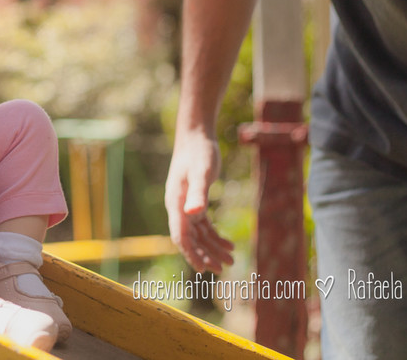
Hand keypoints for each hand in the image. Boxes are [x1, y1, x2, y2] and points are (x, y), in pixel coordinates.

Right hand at [164, 128, 234, 274]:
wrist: (196, 137)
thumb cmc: (198, 153)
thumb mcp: (201, 173)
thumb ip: (198, 194)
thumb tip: (194, 214)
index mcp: (176, 203)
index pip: (180, 236)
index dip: (191, 254)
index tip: (202, 270)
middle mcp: (179, 207)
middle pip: (190, 239)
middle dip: (204, 255)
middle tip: (222, 269)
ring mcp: (186, 205)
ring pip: (199, 234)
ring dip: (212, 248)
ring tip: (231, 260)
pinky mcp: (196, 200)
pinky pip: (204, 224)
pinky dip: (215, 235)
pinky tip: (229, 243)